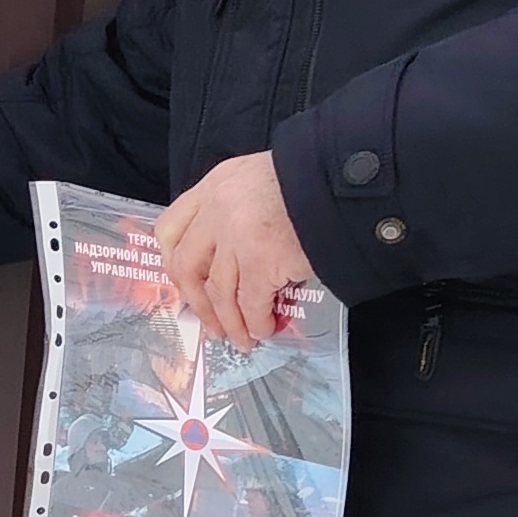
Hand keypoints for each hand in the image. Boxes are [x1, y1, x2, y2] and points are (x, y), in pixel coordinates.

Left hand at [157, 151, 315, 344]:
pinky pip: (250, 303)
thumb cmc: (313, 182)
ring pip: (219, 292)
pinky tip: (263, 329)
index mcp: (215, 185)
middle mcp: (218, 209)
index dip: (173, 262)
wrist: (347, 182)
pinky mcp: (262, 260)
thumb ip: (236, 207)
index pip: (170, 229)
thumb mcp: (261, 178)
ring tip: (241, 337)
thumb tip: (228, 257)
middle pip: (186, 266)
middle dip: (197, 302)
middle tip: (211, 323)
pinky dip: (255, 322)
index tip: (184, 284)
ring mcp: (237, 236)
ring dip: (230, 322)